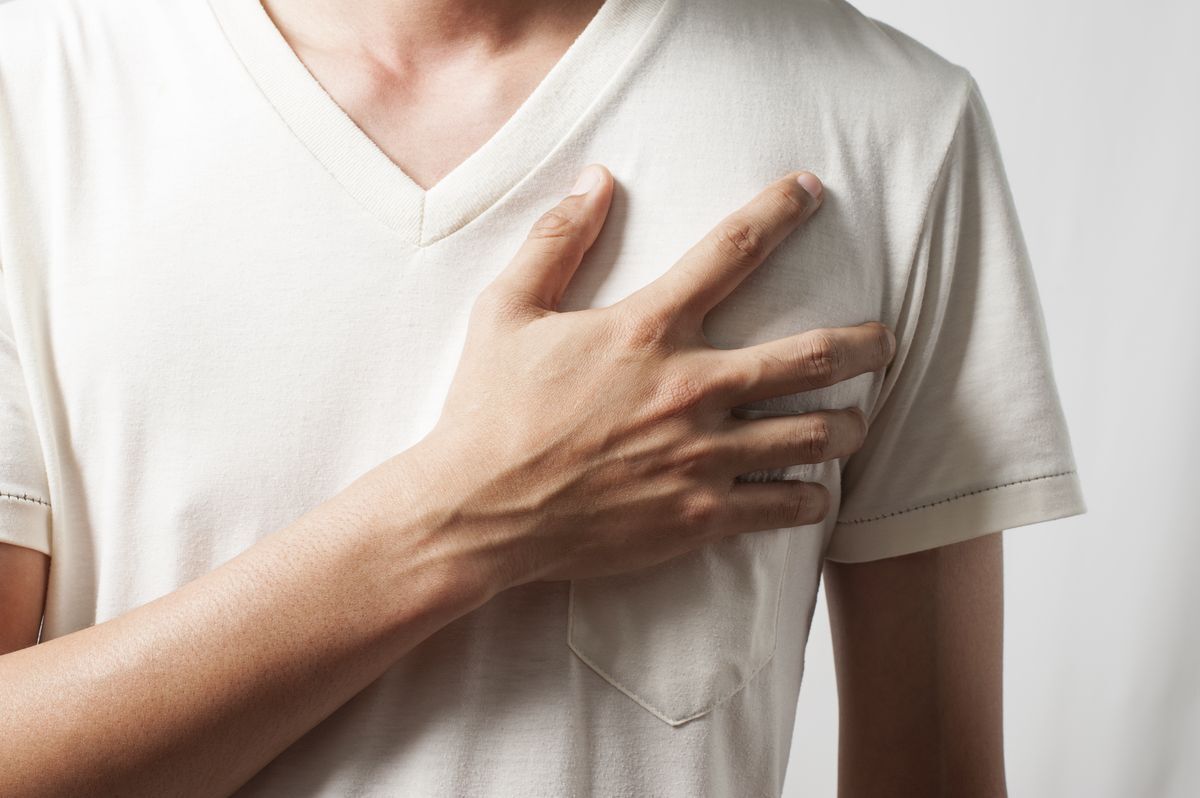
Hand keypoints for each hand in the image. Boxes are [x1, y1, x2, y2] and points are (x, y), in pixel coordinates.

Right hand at [386, 165, 894, 589]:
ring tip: (856, 422)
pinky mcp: (699, 516)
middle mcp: (690, 387)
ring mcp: (702, 456)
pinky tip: (814, 492)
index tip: (811, 191)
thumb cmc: (489, 412)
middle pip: (813, 355)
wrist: (479, 513)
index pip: (732, 250)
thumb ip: (555, 241)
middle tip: (886, 343)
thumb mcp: (505, 311)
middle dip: (865, 345)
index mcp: (648, 329)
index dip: (779, 210)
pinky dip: (810, 498)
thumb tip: (596, 180)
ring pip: (814, 436)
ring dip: (847, 426)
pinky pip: (783, 507)